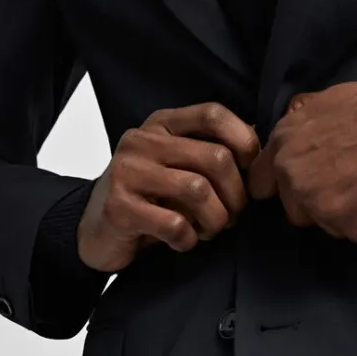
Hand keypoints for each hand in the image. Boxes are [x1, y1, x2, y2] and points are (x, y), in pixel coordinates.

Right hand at [77, 102, 259, 272]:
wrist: (96, 230)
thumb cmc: (149, 198)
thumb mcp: (178, 165)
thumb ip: (210, 151)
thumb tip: (260, 146)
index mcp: (161, 124)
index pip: (213, 114)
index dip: (244, 141)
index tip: (251, 170)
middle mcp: (142, 142)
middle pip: (216, 158)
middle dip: (237, 195)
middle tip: (233, 216)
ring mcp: (127, 173)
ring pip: (199, 191)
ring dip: (216, 220)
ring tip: (210, 230)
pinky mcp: (119, 209)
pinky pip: (175, 224)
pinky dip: (189, 239)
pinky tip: (184, 241)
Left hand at [246, 80, 356, 241]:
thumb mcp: (323, 102)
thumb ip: (301, 129)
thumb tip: (298, 140)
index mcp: (282, 144)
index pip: (259, 182)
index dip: (278, 186)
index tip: (295, 187)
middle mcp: (292, 178)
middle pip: (293, 210)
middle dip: (314, 204)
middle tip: (344, 185)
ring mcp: (317, 204)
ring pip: (323, 224)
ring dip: (341, 214)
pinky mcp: (345, 225)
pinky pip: (352, 232)